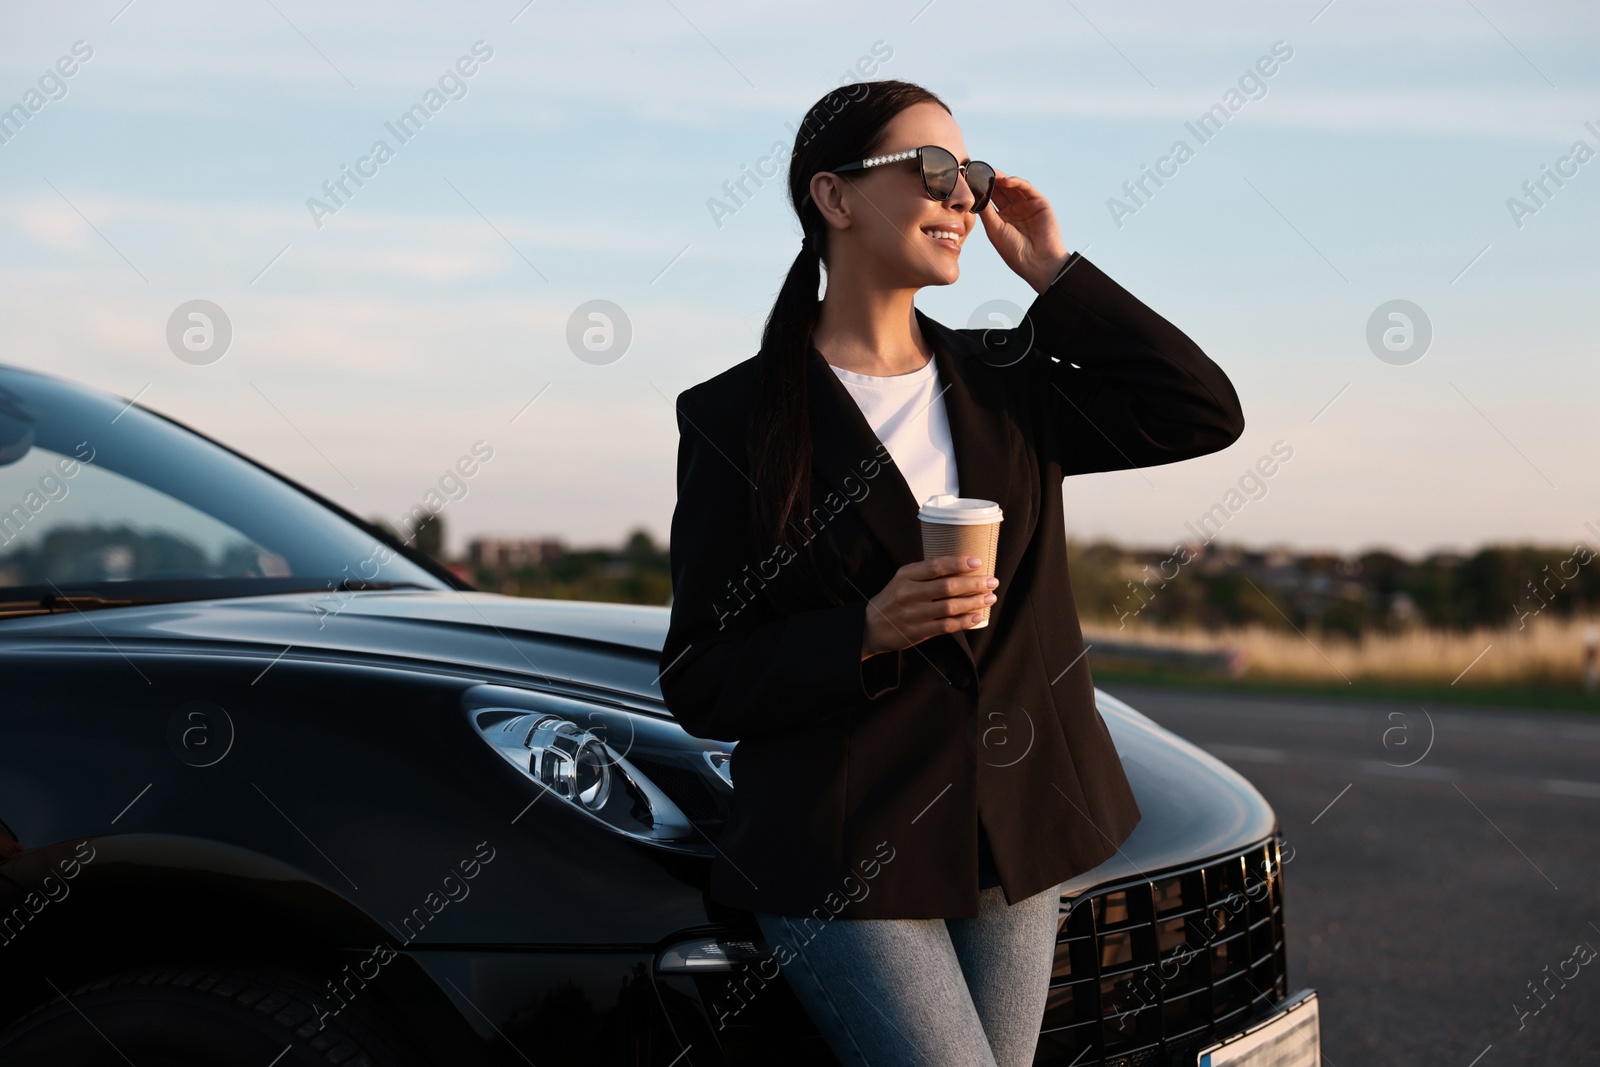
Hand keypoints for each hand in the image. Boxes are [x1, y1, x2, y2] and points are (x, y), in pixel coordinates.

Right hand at [861, 555, 998, 658]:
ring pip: (949, 607)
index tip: (978, 561)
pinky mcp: (917, 632)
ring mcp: (913, 614)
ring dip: (973, 602)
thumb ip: (926, 573)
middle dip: (973, 583)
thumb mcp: (903, 579)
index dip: (958, 563)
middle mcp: (908, 593)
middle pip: (946, 587)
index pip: (935, 566)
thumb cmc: (894, 599)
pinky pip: (945, 626)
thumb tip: (962, 567)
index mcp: (906, 575)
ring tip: (990, 597)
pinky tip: (977, 617)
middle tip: (992, 581)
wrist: (872, 626)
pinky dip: (964, 622)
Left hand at [977, 170, 1071, 293]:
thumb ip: (986, 210)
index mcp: (1002, 218)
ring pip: (1012, 186)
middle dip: (989, 179)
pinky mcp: (1039, 202)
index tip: (968, 179)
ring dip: (1001, 178)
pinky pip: (1027, 188)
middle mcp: (1015, 210)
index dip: (980, 188)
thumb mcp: (994, 229)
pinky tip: (1006, 181)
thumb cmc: (1014, 251)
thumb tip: (973, 194)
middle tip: (977, 170)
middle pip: (1000, 189)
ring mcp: (1027, 205)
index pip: (990, 198)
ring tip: (990, 172)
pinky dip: (1017, 182)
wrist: (1037, 262)